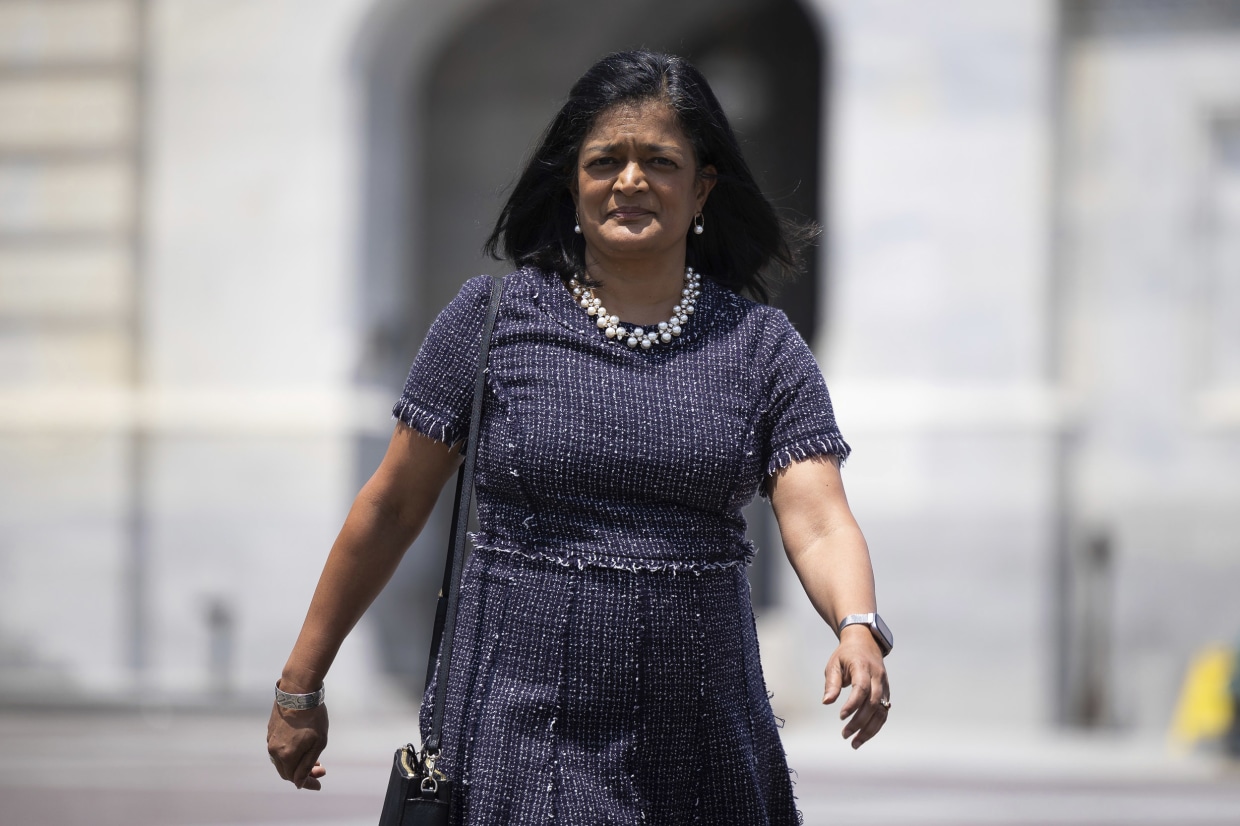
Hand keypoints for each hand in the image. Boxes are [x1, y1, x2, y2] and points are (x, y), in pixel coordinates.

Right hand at [267, 702, 328, 788]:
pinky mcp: (270, 730)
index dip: (307, 783)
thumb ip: (307, 765)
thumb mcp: (318, 743)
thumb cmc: (313, 717)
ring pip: (282, 760)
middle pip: (287, 771)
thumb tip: (299, 783)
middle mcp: (274, 751)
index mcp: (285, 756)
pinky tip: (302, 747)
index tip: (319, 785)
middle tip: (321, 769)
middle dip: (303, 774)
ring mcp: (270, 740)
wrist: (298, 692)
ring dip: (297, 763)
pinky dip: (291, 753)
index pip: (294, 778)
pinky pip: (279, 749)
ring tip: (314, 758)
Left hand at [822, 628, 889, 748]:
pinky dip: (875, 726)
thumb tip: (826, 702)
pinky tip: (864, 736)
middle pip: (873, 703)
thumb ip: (831, 683)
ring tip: (855, 743)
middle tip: (845, 735)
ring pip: (881, 712)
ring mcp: (884, 686)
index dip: (853, 704)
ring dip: (869, 730)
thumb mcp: (833, 664)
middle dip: (859, 722)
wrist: (865, 642)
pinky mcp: (886, 693)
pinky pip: (884, 712)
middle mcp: (877, 677)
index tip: (841, 716)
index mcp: (863, 667)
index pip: (862, 688)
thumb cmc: (846, 655)